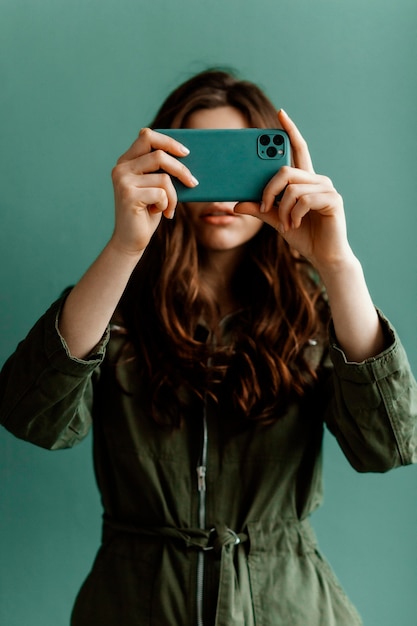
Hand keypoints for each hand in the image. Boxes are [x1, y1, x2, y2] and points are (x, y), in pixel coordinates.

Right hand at [110, 128, 197, 255]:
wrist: (131, 240)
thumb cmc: (147, 212)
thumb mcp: (156, 187)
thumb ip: (162, 170)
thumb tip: (187, 155)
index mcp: (126, 161)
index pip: (147, 136)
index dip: (169, 141)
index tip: (186, 153)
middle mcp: (121, 168)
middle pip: (159, 155)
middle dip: (181, 169)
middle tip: (193, 183)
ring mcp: (123, 181)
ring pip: (163, 178)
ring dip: (174, 196)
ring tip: (169, 208)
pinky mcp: (128, 195)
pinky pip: (161, 193)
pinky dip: (167, 205)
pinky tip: (160, 213)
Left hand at [234, 110, 353, 272]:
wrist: (324, 256)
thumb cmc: (303, 236)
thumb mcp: (275, 220)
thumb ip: (259, 208)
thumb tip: (236, 203)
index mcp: (305, 180)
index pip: (298, 149)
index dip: (290, 131)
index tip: (280, 113)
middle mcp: (317, 179)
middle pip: (285, 170)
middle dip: (269, 189)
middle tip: (265, 207)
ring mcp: (327, 188)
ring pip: (292, 187)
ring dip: (282, 209)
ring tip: (285, 224)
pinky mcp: (333, 200)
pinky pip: (303, 199)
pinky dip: (293, 215)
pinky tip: (294, 225)